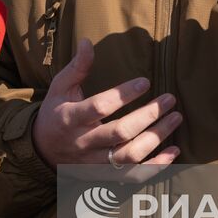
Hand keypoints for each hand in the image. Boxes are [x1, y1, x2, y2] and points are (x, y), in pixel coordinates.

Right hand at [33, 39, 180, 176]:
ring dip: (157, 138)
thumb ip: (77, 67)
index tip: (146, 82)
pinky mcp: (104, 175)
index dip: (123, 95)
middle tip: (169, 99)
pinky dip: (156, 166)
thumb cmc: (56, 113)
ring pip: (130, 155)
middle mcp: (83, 143)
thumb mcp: (60, 88)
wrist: (42, 151)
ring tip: (175, 118)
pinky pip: (133, 176)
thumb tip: (87, 41)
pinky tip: (174, 151)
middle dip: (149, 115)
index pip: (99, 107)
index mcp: (70, 118)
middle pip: (120, 132)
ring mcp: (94, 162)